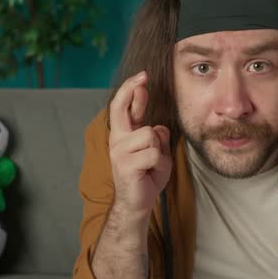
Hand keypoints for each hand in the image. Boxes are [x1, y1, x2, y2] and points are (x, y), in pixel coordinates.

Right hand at [108, 71, 172, 217]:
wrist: (139, 203)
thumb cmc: (148, 176)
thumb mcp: (159, 152)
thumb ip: (158, 137)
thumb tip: (157, 126)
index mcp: (124, 134)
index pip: (124, 106)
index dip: (132, 90)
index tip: (142, 76)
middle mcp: (118, 139)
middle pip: (120, 108)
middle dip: (131, 89)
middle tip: (143, 77)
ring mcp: (119, 151)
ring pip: (150, 134)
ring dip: (159, 150)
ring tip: (153, 164)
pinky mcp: (125, 165)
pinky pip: (153, 153)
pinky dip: (159, 164)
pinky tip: (151, 173)